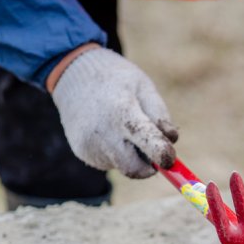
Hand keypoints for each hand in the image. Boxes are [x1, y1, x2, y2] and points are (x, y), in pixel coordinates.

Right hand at [51, 47, 177, 178]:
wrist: (72, 75)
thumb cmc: (115, 79)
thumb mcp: (144, 87)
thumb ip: (159, 114)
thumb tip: (171, 141)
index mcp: (122, 112)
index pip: (147, 142)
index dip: (163, 155)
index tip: (171, 159)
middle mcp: (103, 133)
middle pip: (133, 168)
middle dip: (148, 166)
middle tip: (154, 150)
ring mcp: (90, 145)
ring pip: (121, 165)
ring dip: (130, 155)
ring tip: (122, 128)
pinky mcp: (82, 152)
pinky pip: (108, 162)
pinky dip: (115, 153)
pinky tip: (108, 131)